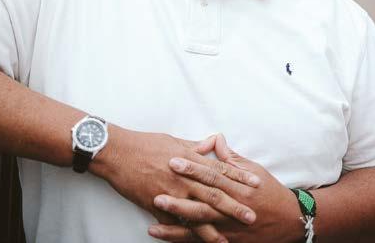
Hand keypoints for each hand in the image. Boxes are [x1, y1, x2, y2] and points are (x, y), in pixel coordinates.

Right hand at [91, 127, 259, 228]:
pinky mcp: (156, 205)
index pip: (220, 169)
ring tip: (229, 238)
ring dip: (214, 227)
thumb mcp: (174, 140)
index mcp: (190, 159)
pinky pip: (175, 223)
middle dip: (235, 205)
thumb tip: (212, 143)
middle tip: (252, 215)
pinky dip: (186, 234)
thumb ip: (195, 146)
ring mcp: (171, 193)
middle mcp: (184, 177)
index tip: (256, 183)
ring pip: (197, 213)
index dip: (239, 177)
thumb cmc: (145, 144)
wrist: (118, 153)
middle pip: (214, 193)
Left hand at [149, 134, 302, 242]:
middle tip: (156, 192)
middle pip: (203, 202)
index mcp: (238, 187)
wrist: (289, 220)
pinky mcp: (229, 242)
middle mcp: (233, 208)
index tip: (173, 160)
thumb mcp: (253, 170)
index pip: (211, 175)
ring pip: (200, 227)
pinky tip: (168, 238)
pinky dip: (185, 241)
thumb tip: (216, 139)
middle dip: (179, 198)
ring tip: (154, 223)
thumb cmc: (269, 191)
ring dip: (177, 226)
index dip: (192, 168)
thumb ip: (231, 158)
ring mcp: (230, 228)